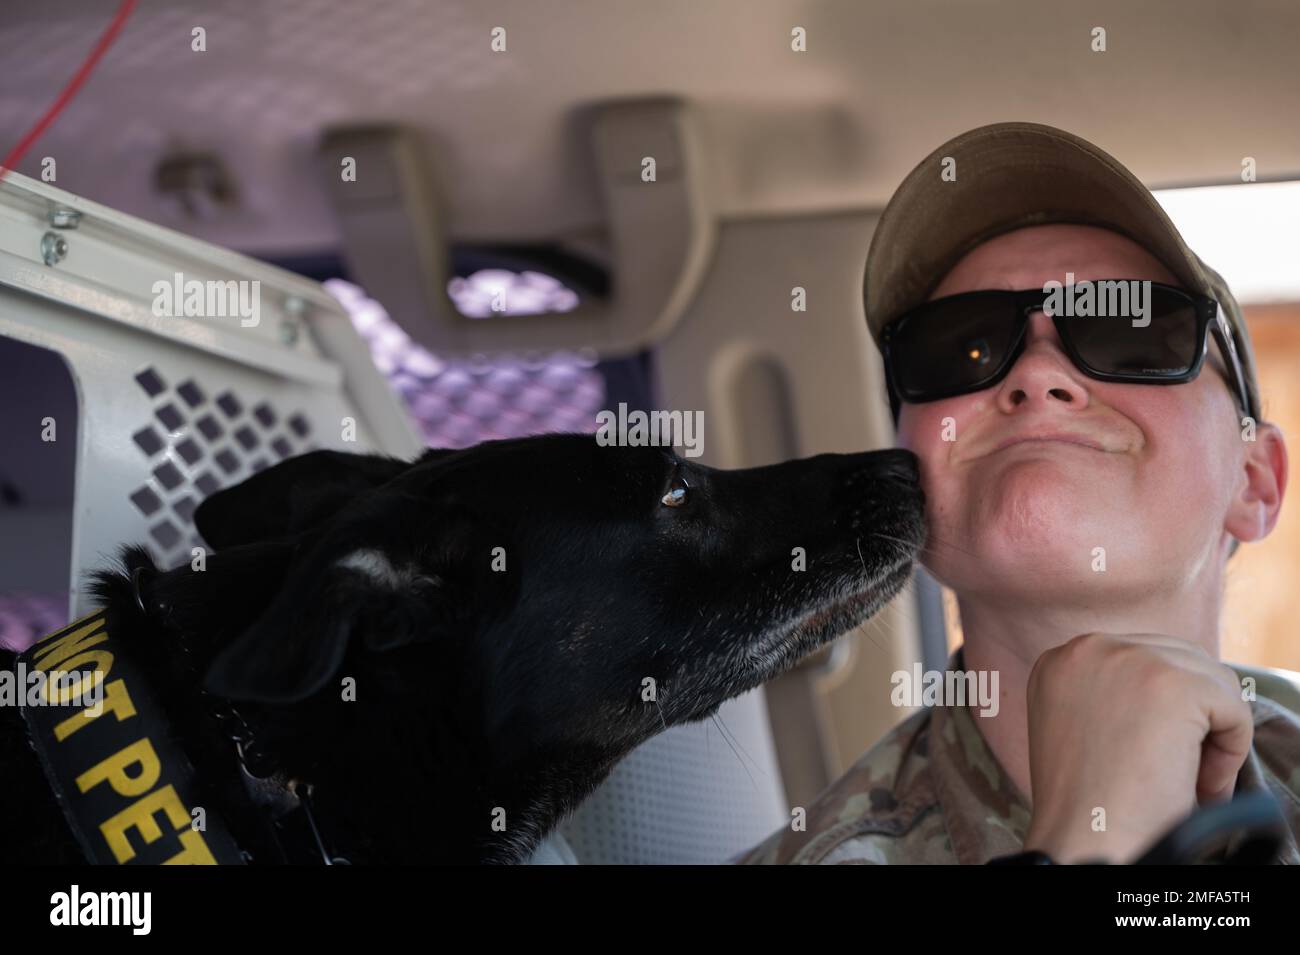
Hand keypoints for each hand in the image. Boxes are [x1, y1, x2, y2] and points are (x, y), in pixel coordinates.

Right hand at [1021, 632, 1252, 863]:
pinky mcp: (1171, 684)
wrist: (1083, 839)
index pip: (1140, 659)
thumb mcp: (1079, 728)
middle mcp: (1088, 648)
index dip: (1160, 712)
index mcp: (1060, 660)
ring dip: (1210, 733)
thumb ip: (1110, 694)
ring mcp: (1129, 659)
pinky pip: (1232, 707)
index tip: (1150, 756)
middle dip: (1191, 717)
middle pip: (1179, 661)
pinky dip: (1230, 751)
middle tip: (1176, 772)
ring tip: (1188, 780)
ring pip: (1210, 680)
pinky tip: (1198, 784)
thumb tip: (1173, 692)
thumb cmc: (1087, 803)